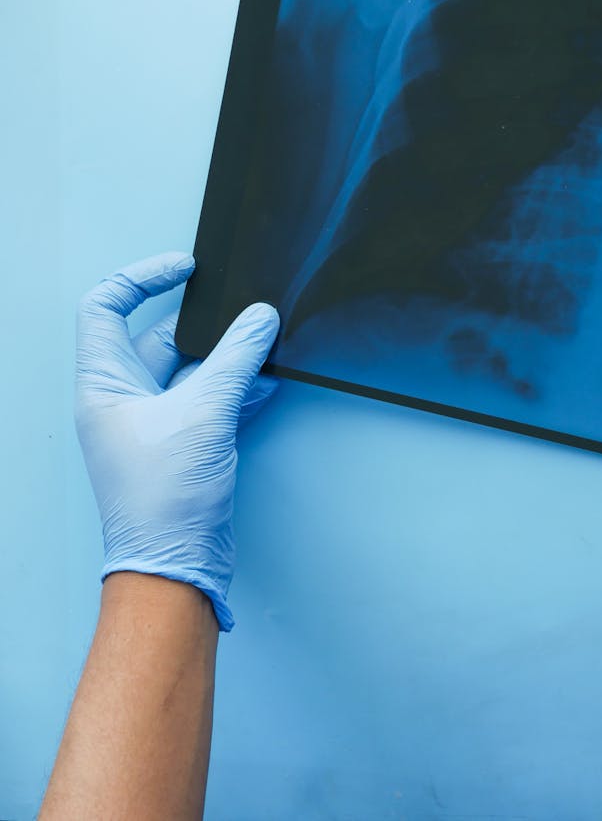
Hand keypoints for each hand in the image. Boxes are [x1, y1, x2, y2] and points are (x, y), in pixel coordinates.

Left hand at [75, 253, 279, 630]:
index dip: (142, 279)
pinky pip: (213, 400)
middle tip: (243, 308)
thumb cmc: (161, 499)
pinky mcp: (186, 443)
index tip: (185, 268)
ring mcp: (155, 422)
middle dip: (205, 323)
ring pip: (193, 370)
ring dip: (229, 358)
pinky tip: (267, 381)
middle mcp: (124, 398)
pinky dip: (240, 388)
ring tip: (265, 342)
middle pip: (160, 337)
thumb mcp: (202, 413)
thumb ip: (235, 360)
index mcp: (104, 383)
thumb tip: (259, 319)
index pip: (107, 307)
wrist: (175, 563)